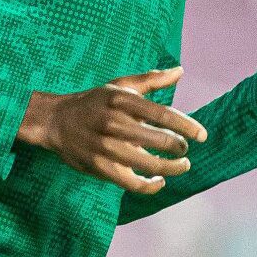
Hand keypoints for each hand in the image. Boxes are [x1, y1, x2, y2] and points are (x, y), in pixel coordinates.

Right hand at [17, 66, 207, 194]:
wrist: (54, 121)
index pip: (163, 114)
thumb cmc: (93, 102)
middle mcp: (114, 123)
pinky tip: (160, 180)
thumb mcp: (118, 86)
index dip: (187, 125)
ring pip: (149, 164)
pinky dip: (150, 185)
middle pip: (159, 140)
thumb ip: (150, 80)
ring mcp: (106, 147)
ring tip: (182, 166)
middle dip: (179, 147)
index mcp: (122, 100)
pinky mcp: (99, 167)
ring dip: (172, 168)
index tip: (202, 135)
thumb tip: (179, 71)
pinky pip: (132, 183)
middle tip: (185, 150)